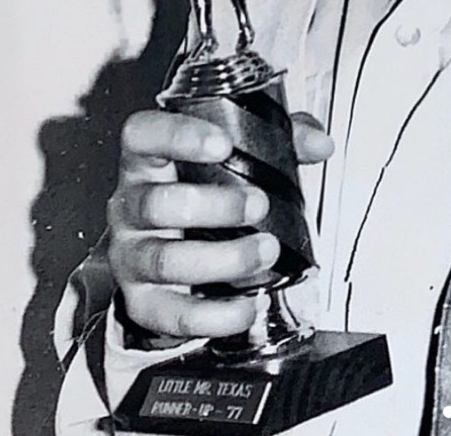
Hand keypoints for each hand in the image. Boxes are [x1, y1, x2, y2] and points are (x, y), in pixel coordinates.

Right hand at [108, 110, 331, 344]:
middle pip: (157, 203)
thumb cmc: (197, 190)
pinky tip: (246, 306)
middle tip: (260, 205)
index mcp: (148, 160)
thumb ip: (277, 139)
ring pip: (165, 259)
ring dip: (223, 259)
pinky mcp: (142, 302)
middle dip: (215, 206)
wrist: (165, 252)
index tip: (222, 144)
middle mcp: (131, 205)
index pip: (144, 135)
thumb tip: (319, 143)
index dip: (178, 135)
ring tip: (265, 251)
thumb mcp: (231, 155)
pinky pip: (171, 314)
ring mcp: (132, 255)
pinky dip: (214, 315)